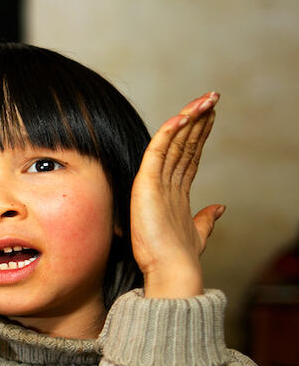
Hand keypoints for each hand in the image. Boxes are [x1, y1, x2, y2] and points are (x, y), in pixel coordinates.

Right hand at [131, 91, 222, 298]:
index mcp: (174, 192)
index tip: (211, 115)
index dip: (199, 134)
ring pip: (172, 142)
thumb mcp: (198, 233)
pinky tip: (180, 117)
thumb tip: (220, 207)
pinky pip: (157, 151)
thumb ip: (206, 218)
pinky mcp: (146, 184)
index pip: (188, 155)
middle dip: (197, 119)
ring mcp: (153, 182)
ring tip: (205, 99)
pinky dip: (167, 132)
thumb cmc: (179, 256)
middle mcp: (163, 183)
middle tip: (211, 97)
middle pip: (182, 143)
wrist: (170, 268)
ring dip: (189, 119)